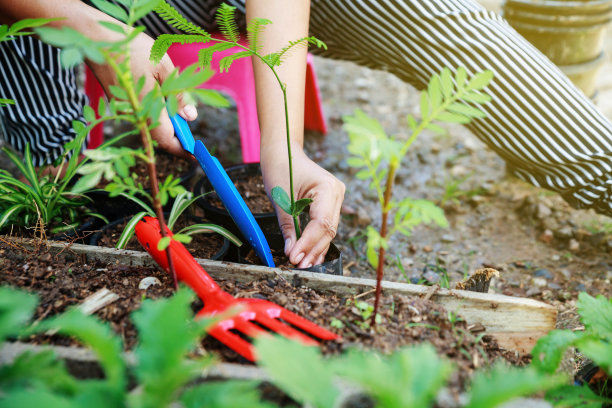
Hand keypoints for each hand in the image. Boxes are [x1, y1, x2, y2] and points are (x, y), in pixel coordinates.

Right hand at [86, 31, 195, 156]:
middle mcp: (134, 115)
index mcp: (147, 109)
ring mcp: (125, 110)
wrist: (94, 38)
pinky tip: (161, 96)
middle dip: (176, 136)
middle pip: (159, 136)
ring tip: (177, 110)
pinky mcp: (119, 103)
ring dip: (166, 123)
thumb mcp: (164, 68)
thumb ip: (179, 95)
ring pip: (150, 126)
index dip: (182, 149)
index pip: (167, 140)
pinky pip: (141, 115)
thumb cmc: (132, 49)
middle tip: (189, 128)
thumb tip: (191, 117)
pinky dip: (155, 112)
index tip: (195, 154)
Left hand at [261, 150, 344, 267]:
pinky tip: (311, 256)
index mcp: (327, 188)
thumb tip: (292, 253)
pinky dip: (317, 240)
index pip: (321, 223)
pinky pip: (326, 225)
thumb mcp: (281, 200)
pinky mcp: (330, 203)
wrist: (283, 152)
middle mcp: (337, 193)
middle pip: (328, 229)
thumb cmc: (281, 169)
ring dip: (316, 248)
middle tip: (299, 266)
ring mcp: (336, 197)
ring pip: (329, 230)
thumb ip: (288, 227)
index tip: (295, 257)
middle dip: (313, 249)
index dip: (308, 243)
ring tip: (304, 265)